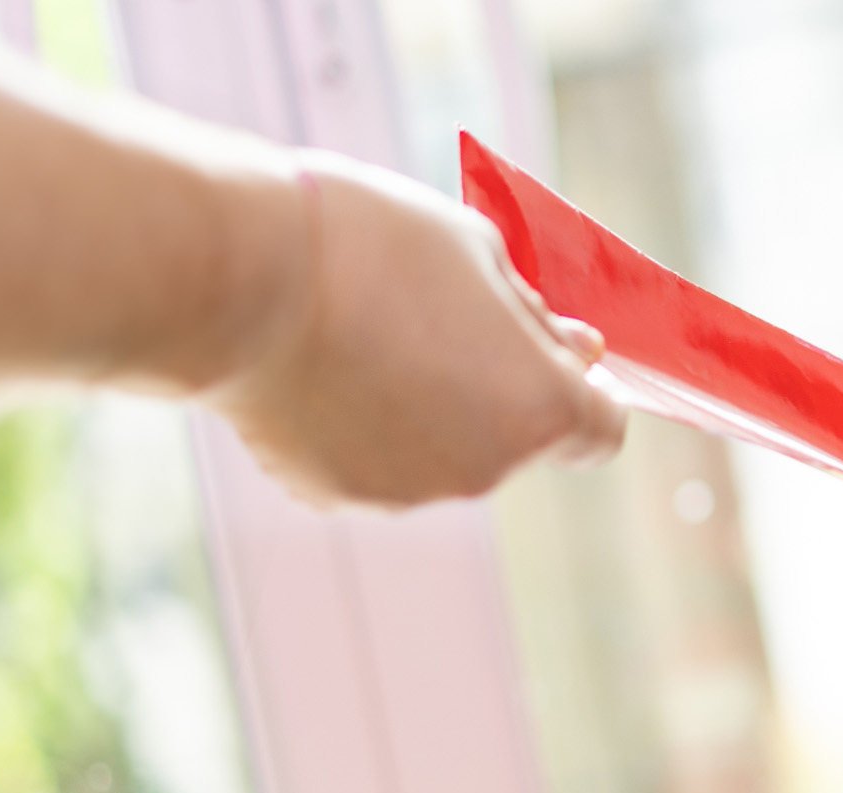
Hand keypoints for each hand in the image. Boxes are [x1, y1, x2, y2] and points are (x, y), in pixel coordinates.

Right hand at [201, 151, 625, 508]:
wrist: (241, 278)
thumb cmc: (372, 245)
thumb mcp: (482, 252)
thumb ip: (539, 318)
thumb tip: (578, 352)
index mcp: (539, 407)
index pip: (600, 429)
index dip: (588, 393)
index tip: (558, 358)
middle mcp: (486, 469)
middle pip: (518, 435)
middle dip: (496, 385)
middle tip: (437, 314)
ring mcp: (411, 491)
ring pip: (444, 450)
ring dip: (428, 405)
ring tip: (365, 332)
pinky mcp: (339, 497)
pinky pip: (375, 462)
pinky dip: (364, 426)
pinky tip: (324, 368)